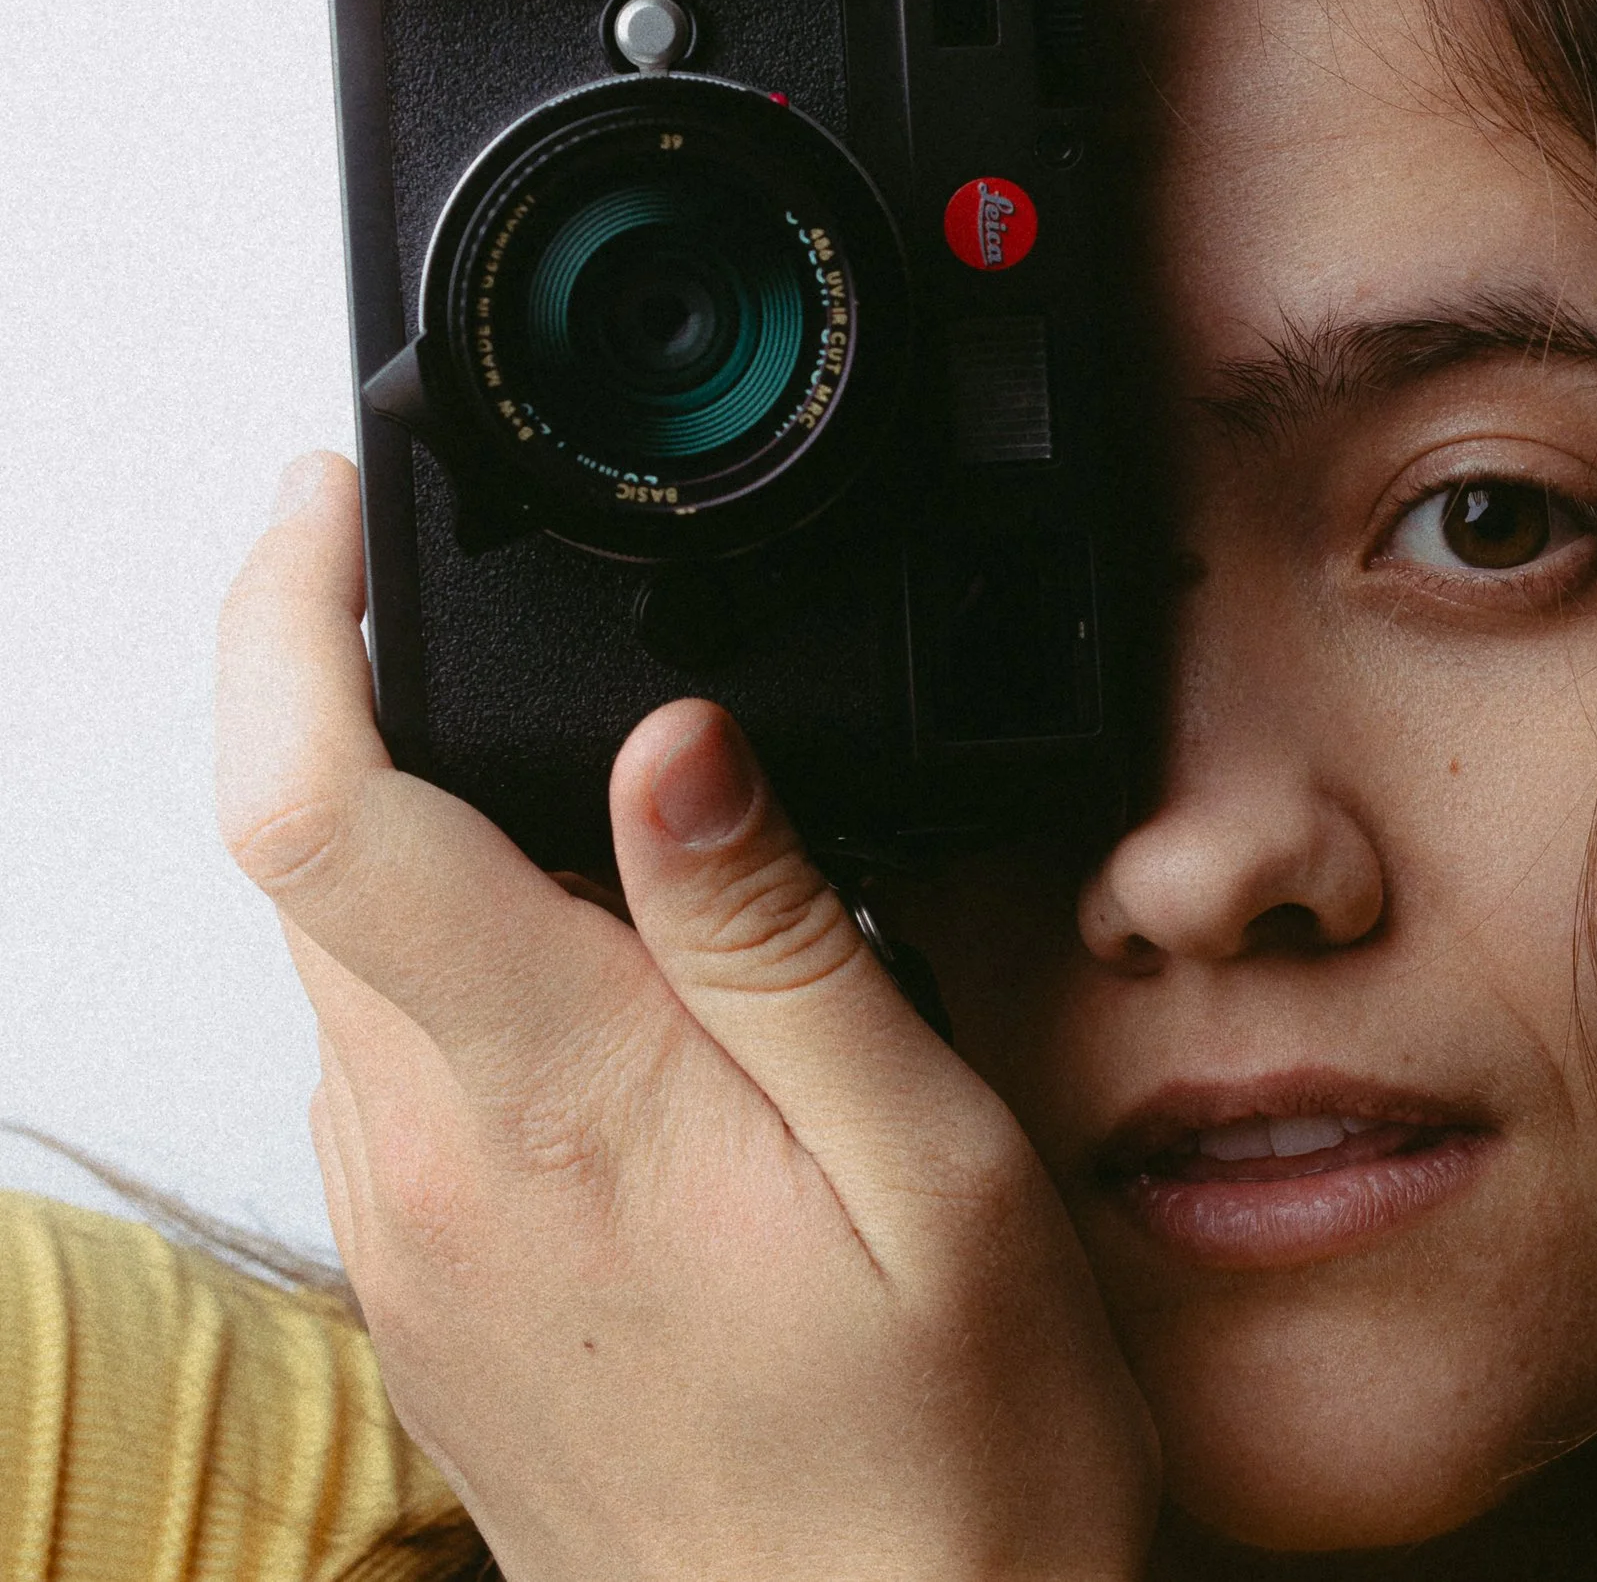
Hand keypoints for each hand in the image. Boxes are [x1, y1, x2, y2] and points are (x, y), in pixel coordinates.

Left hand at [216, 452, 1158, 1581]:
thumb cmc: (942, 1462)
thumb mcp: (933, 1168)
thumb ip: (786, 940)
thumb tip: (680, 736)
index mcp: (551, 1102)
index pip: (320, 812)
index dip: (282, 620)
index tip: (327, 505)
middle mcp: (428, 1169)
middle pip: (315, 864)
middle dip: (380, 706)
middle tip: (541, 634)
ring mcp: (413, 1240)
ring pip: (355, 966)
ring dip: (445, 848)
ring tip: (636, 832)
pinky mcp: (434, 1292)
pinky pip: (402, 1075)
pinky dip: (474, 976)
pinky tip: (629, 1002)